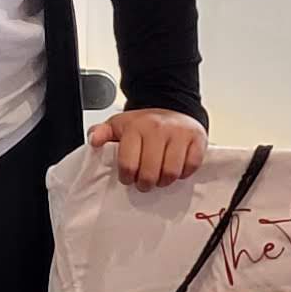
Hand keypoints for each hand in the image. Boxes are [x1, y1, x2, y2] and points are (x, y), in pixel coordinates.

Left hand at [86, 108, 205, 188]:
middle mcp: (158, 129)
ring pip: (171, 172)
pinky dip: (184, 173)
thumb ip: (102, 133)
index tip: (128, 178)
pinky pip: (191, 166)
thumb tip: (93, 140)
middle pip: (150, 172)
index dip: (127, 177)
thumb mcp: (118, 124)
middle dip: (145, 183)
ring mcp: (179, 133)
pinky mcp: (197, 139)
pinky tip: (177, 168)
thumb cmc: (145, 123)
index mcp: (136, 127)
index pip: (128, 164)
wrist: (172, 107)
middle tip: (144, 182)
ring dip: (164, 181)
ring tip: (160, 176)